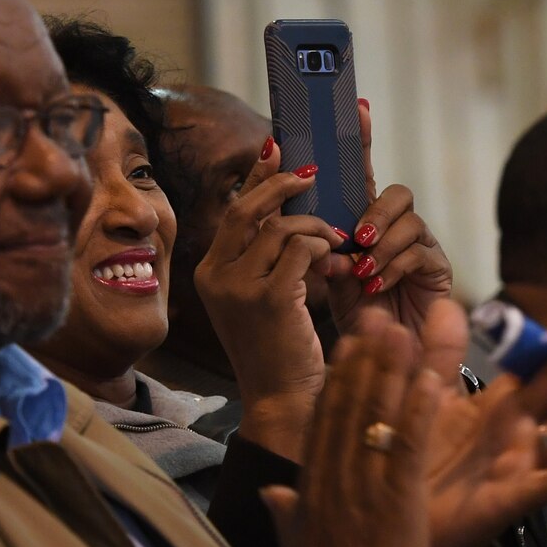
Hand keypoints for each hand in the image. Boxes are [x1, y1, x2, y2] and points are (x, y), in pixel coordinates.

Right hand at [196, 139, 346, 458]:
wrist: (283, 400)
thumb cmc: (280, 349)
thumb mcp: (262, 296)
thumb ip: (265, 256)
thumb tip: (288, 210)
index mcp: (209, 272)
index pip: (234, 210)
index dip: (257, 175)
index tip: (277, 147)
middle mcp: (215, 276)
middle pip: (247, 207)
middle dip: (283, 183)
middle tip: (313, 173)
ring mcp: (239, 288)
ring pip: (280, 227)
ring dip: (316, 226)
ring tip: (336, 240)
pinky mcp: (269, 298)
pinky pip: (300, 250)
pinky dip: (322, 247)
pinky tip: (334, 261)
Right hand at [261, 310, 440, 546]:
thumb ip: (287, 513)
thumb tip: (271, 493)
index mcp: (311, 488)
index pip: (324, 422)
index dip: (338, 379)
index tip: (348, 346)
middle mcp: (334, 479)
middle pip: (347, 407)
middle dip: (364, 360)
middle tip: (377, 319)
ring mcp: (364, 488)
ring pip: (376, 417)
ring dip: (392, 371)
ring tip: (404, 332)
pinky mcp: (395, 502)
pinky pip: (408, 446)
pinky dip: (419, 411)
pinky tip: (432, 380)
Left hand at [325, 99, 453, 339]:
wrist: (381, 357)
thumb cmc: (355, 312)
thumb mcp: (327, 275)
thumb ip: (321, 247)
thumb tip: (314, 232)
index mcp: (365, 220)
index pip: (362, 174)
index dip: (362, 140)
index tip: (357, 107)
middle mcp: (396, 227)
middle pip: (397, 192)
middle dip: (375, 212)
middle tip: (355, 237)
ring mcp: (420, 245)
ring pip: (410, 221)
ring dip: (382, 245)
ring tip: (363, 271)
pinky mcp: (438, 269)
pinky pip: (420, 253)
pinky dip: (393, 267)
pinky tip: (377, 285)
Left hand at [416, 298, 546, 546]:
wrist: (401, 521)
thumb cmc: (420, 460)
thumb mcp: (428, 400)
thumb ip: (438, 354)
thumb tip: (448, 304)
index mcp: (499, 402)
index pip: (536, 360)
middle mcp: (519, 429)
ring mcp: (520, 465)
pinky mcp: (509, 501)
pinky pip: (545, 487)